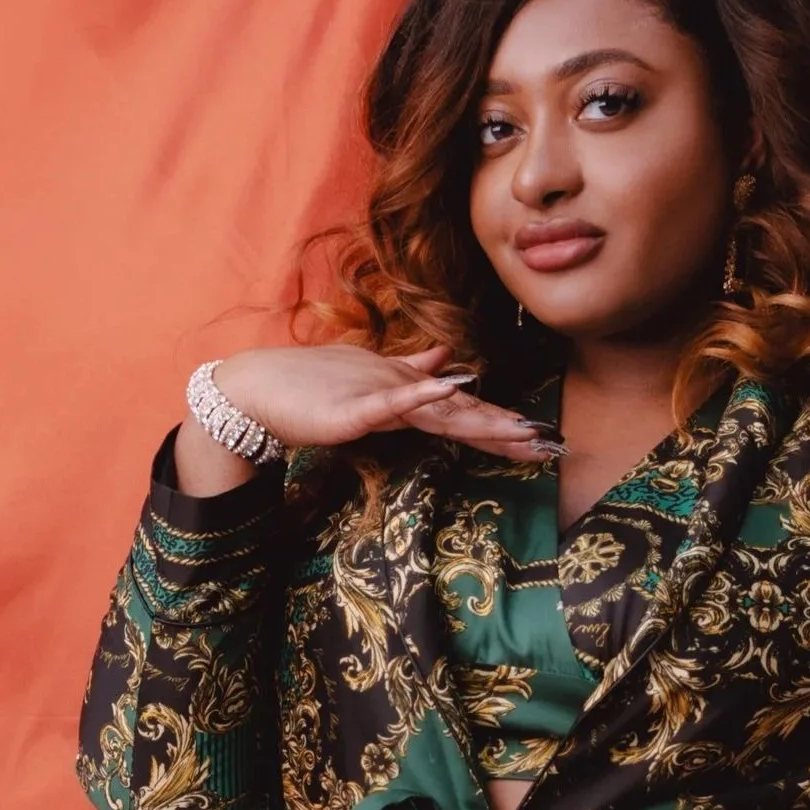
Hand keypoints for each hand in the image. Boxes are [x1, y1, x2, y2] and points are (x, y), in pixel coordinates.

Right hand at [200, 343, 558, 466]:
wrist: (261, 388)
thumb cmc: (311, 389)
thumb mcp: (370, 384)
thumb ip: (411, 375)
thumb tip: (450, 365)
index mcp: (407, 391)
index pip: (462, 410)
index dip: (500, 425)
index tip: (539, 441)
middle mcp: (402, 391)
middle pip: (463, 413)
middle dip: (505, 430)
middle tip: (548, 444)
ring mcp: (381, 396)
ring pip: (441, 409)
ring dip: (481, 418)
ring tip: (520, 429)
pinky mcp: (357, 406)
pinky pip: (395, 401)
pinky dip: (424, 394)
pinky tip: (451, 389)